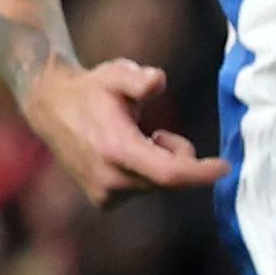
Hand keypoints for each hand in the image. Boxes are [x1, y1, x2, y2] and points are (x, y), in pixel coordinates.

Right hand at [18, 60, 226, 197]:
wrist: (50, 110)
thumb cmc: (90, 89)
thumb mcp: (115, 73)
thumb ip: (138, 78)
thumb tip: (157, 82)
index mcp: (116, 149)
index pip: (170, 173)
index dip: (201, 173)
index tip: (225, 166)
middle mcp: (110, 178)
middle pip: (169, 180)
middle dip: (178, 157)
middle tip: (161, 132)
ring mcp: (104, 193)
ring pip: (156, 186)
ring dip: (161, 165)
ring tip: (138, 140)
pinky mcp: (102, 200)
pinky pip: (142, 191)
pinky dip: (146, 175)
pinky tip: (126, 156)